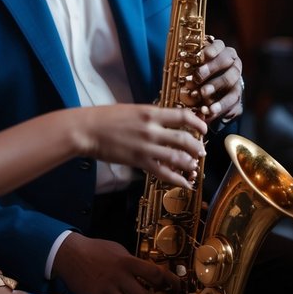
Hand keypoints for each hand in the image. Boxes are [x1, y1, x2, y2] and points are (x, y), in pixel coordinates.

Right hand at [53, 233, 177, 293]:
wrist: (70, 254)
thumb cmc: (95, 250)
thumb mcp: (117, 250)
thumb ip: (132, 262)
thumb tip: (147, 272)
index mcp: (127, 262)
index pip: (156, 274)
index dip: (171, 282)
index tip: (176, 286)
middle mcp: (120, 277)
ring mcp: (109, 290)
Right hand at [73, 105, 205, 188]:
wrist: (87, 130)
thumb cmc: (106, 117)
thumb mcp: (133, 110)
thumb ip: (150, 116)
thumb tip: (166, 122)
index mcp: (151, 113)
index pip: (183, 116)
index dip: (198, 123)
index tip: (204, 129)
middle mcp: (152, 130)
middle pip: (185, 139)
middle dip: (197, 147)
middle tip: (202, 152)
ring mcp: (146, 147)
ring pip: (178, 158)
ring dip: (190, 163)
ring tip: (194, 166)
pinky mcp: (139, 162)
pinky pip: (164, 173)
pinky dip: (177, 179)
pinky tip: (186, 183)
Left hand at [195, 37, 243, 122]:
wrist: (216, 95)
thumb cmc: (200, 76)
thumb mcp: (195, 68)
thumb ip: (190, 66)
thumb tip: (176, 67)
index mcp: (222, 52)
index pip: (219, 45)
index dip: (212, 49)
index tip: (203, 55)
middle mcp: (233, 63)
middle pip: (226, 61)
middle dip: (211, 68)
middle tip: (197, 77)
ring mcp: (237, 80)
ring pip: (230, 80)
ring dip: (215, 86)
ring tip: (202, 93)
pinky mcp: (237, 96)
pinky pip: (231, 100)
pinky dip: (220, 105)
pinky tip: (210, 109)